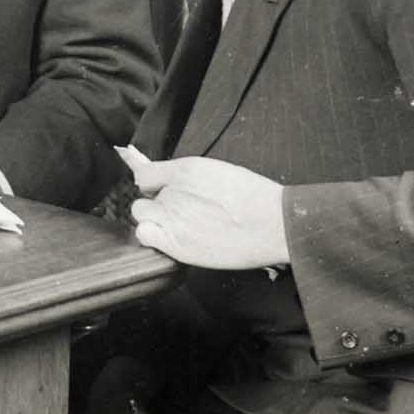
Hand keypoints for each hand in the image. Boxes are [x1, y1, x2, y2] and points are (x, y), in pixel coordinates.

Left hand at [126, 154, 289, 269]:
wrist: (272, 224)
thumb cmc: (254, 197)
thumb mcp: (219, 171)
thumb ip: (189, 176)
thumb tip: (174, 180)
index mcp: (184, 169)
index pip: (144, 174)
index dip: (153, 184)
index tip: (161, 190)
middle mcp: (173, 191)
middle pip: (143, 196)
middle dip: (157, 203)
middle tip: (179, 212)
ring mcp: (172, 217)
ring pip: (141, 214)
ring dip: (153, 219)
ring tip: (176, 226)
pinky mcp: (176, 243)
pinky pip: (144, 235)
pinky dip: (152, 236)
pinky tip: (170, 239)